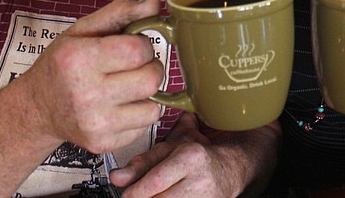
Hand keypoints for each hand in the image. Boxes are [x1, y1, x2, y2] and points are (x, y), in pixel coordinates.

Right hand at [18, 0, 163, 153]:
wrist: (37, 108)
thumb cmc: (63, 64)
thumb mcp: (83, 30)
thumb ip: (120, 12)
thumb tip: (154, 3)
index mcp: (79, 60)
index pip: (138, 50)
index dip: (143, 45)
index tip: (132, 46)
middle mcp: (85, 95)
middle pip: (151, 79)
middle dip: (150, 67)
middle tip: (135, 66)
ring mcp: (95, 124)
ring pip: (154, 106)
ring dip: (148, 93)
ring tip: (128, 85)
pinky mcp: (103, 144)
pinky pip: (145, 126)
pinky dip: (140, 113)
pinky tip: (121, 105)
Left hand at [111, 113, 240, 197]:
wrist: (226, 171)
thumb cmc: (196, 158)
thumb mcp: (168, 151)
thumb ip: (142, 163)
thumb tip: (117, 177)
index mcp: (190, 158)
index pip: (156, 182)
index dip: (136, 191)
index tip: (126, 193)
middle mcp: (199, 179)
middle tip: (138, 194)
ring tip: (156, 194)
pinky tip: (166, 197)